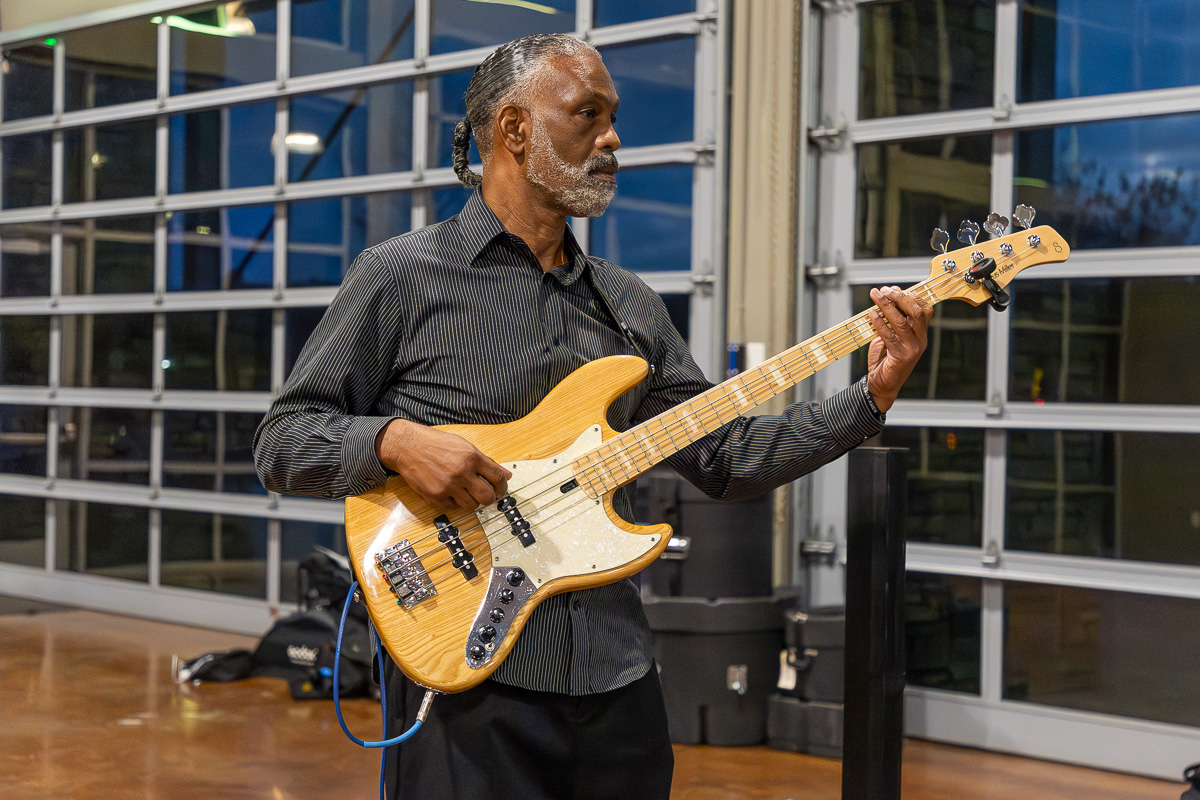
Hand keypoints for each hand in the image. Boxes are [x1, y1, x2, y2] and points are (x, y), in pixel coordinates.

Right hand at [375, 419, 511, 509]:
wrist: (408, 446)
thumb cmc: (435, 443)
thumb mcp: (464, 445)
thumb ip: (486, 461)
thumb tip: (506, 475)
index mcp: (472, 457)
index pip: (497, 477)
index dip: (502, 487)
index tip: (501, 489)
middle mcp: (462, 472)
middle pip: (487, 497)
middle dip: (489, 498)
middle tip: (485, 495)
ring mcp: (449, 486)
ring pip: (471, 505)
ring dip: (471, 500)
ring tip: (465, 491)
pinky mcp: (436, 496)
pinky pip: (453, 506)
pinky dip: (454, 501)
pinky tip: (449, 490)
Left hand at [865, 285, 932, 412]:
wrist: (882, 384)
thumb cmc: (885, 358)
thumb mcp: (891, 334)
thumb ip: (893, 317)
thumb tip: (890, 293)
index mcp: (921, 333)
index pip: (924, 309)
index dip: (910, 296)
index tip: (893, 289)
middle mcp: (920, 340)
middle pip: (916, 312)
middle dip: (900, 298)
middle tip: (883, 290)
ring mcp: (912, 349)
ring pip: (901, 321)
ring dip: (886, 306)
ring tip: (874, 296)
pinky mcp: (901, 356)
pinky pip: (889, 335)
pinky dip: (879, 322)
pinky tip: (871, 314)